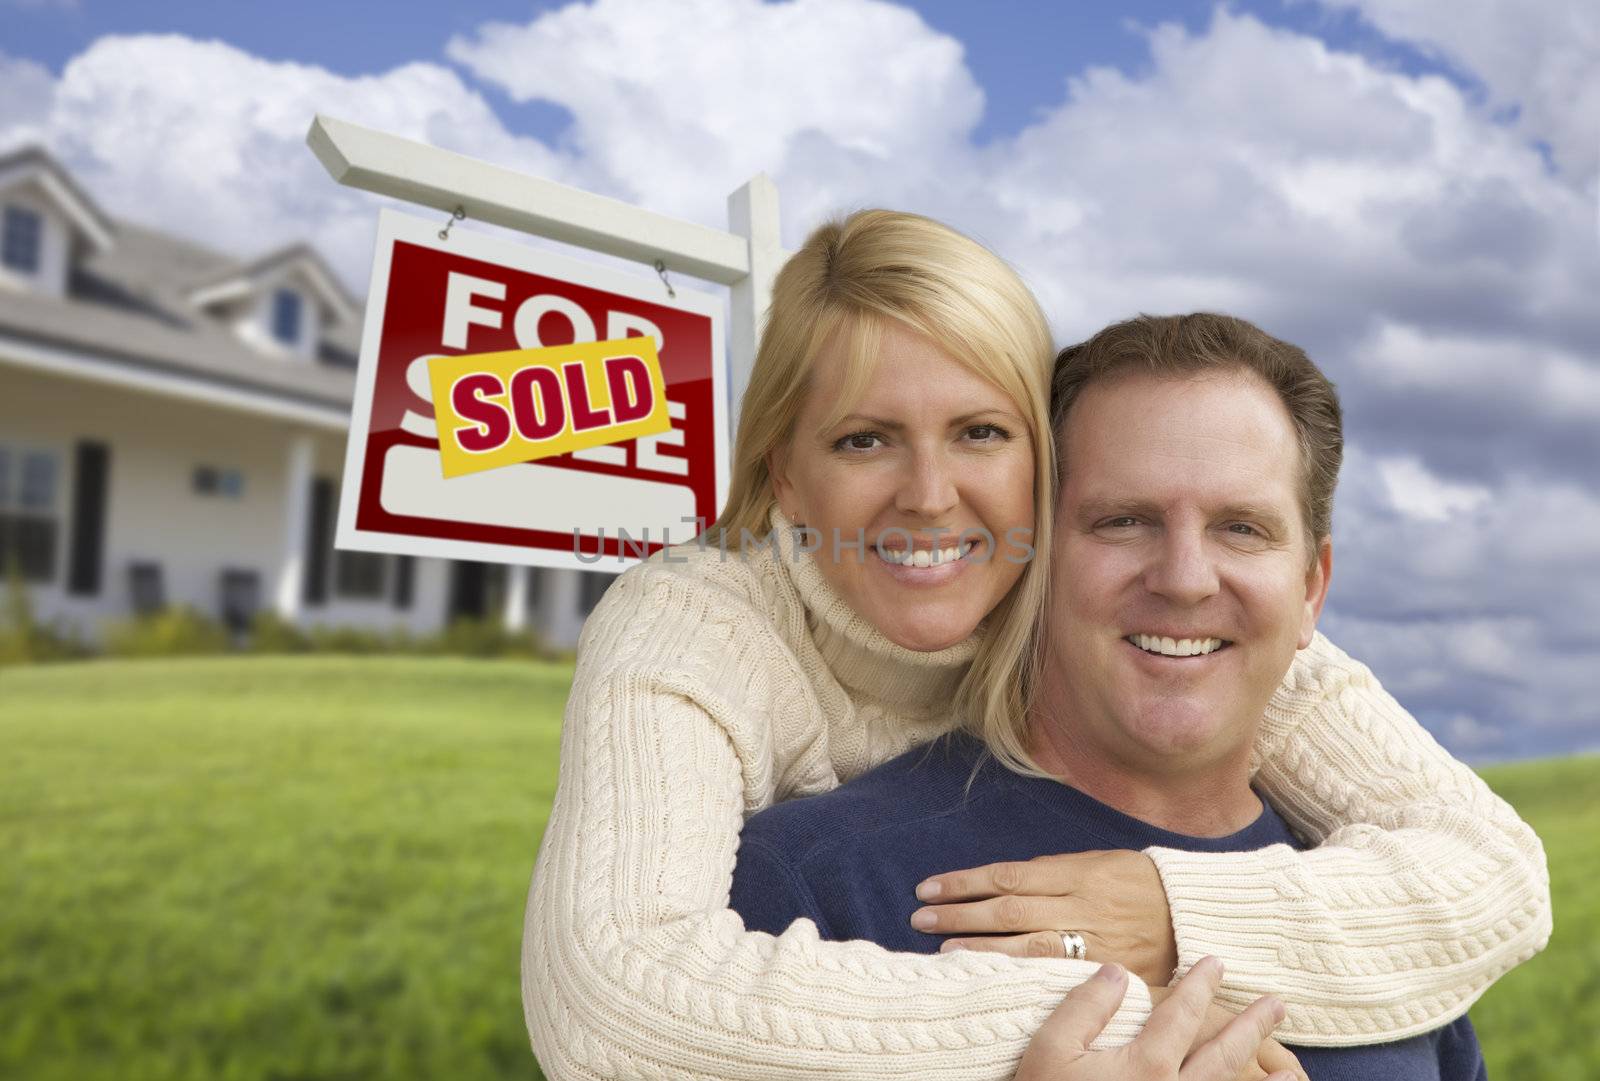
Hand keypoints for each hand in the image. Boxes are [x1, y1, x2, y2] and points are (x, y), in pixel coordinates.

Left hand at [914, 849, 1179, 986]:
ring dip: (980, 946)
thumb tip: (1002, 881)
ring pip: (1026, 943)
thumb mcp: (1096, 862)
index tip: (928, 886)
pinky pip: (1054, 970)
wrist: (1193, 913)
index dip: (964, 881)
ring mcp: (1093, 939)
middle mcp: (1080, 904)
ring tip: (941, 949)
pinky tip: (989, 972)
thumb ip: (1052, 873)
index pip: (1007, 876)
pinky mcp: (1105, 967)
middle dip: (960, 914)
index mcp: (1076, 871)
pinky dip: (1018, 971)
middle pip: (1008, 909)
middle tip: (920, 917)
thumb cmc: (1139, 883)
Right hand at [1013, 957, 1298, 1080]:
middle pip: (1223, 1056)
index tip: (1216, 963)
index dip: (1199, 986)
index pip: (1180, 1015)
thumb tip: (1115, 972)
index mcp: (1145, 1065)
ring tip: (1291, 1073)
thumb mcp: (1050, 1049)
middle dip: (1251, 1027)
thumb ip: (1084, 1008)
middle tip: (1276, 1004)